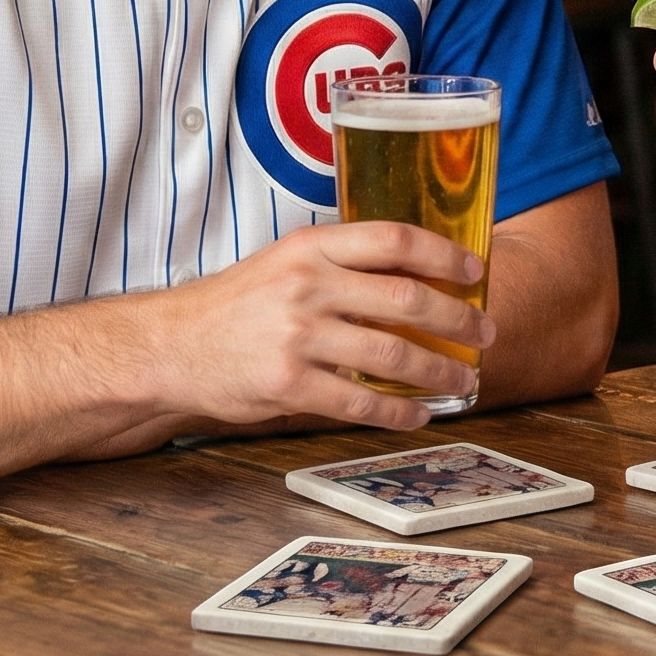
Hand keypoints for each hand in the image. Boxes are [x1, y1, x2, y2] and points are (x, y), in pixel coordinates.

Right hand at [168, 222, 492, 433]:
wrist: (170, 345)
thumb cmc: (236, 305)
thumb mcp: (285, 263)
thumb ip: (340, 266)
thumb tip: (413, 281)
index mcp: (311, 247)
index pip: (393, 239)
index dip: (444, 254)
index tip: (476, 270)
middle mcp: (307, 285)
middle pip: (406, 297)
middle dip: (457, 318)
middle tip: (484, 333)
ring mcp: (297, 335)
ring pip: (391, 353)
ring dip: (439, 370)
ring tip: (464, 379)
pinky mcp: (288, 384)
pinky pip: (359, 402)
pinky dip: (397, 413)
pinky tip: (417, 416)